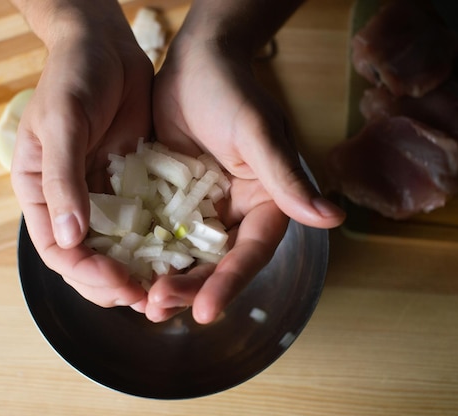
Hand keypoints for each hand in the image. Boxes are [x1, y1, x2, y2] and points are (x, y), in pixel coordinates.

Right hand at [10, 4, 153, 311]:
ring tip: (166, 288)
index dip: (86, 274)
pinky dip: (156, 244)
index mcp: (40, 193)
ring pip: (117, 249)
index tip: (119, 284)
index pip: (57, 251)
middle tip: (150, 298)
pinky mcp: (130, 185)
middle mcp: (69, 202)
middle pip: (88, 260)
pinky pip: (142, 223)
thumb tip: (70, 239)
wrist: (104, 45)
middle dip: (114, 283)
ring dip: (137, 272)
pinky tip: (179, 255)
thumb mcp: (62, 124)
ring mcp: (100, 195)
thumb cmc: (72, 77)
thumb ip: (63, 180)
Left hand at [146, 23, 343, 323]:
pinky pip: (160, 234)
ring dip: (166, 280)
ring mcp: (203, 211)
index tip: (205, 311)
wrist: (195, 61)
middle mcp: (237, 214)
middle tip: (157, 307)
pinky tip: (124, 270)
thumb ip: (287, 178)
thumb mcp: (257, 133)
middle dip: (190, 289)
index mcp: (266, 204)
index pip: (251, 253)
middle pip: (216, 264)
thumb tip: (333, 218)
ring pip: (187, 257)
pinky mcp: (173, 202)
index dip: (230, 283)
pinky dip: (145, 255)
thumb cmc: (232, 90)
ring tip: (141, 301)